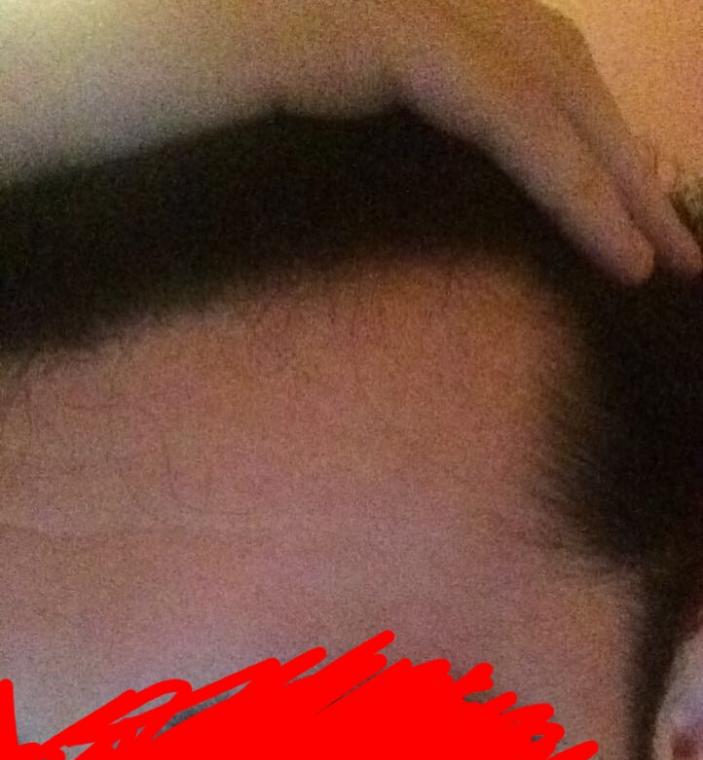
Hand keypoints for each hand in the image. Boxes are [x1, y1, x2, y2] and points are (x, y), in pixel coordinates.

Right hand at [2, 0, 699, 282]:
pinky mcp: (356, 24)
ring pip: (540, 77)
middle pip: (549, 59)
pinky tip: (615, 247)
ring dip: (617, 174)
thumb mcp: (271, 117)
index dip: (586, 131)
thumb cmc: (126, 111)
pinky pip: (494, 103)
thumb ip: (349, 117)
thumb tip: (405, 169)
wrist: (41, 74)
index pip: (516, 55)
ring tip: (664, 262)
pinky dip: (567, 175)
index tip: (632, 209)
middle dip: (622, 155)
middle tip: (677, 245)